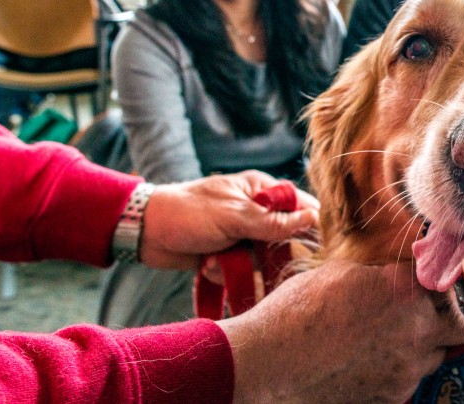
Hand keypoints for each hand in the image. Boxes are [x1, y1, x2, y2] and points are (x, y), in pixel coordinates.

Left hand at [140, 171, 319, 269]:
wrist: (144, 232)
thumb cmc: (187, 213)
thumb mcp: (232, 217)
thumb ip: (273, 222)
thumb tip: (313, 219)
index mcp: (260, 190)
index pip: (300, 204)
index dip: (312, 224)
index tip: (319, 246)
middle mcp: (256, 211)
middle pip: (285, 237)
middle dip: (269, 254)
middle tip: (255, 261)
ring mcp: (242, 234)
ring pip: (263, 259)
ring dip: (241, 267)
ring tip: (217, 262)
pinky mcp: (229, 254)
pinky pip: (243, 270)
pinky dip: (226, 272)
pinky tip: (207, 267)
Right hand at [218, 261, 463, 402]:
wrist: (268, 363)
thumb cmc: (296, 313)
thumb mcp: (341, 274)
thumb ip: (381, 276)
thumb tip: (396, 277)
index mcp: (406, 291)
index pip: (446, 280)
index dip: (441, 279)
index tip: (436, 278)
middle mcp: (418, 330)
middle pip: (459, 322)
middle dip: (447, 315)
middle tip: (427, 309)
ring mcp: (408, 369)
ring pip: (436, 353)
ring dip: (425, 343)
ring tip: (390, 337)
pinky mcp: (395, 397)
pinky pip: (412, 378)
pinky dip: (401, 369)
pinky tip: (373, 361)